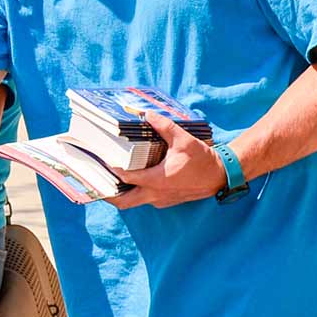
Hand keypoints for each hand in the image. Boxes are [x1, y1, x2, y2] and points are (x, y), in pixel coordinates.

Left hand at [108, 112, 228, 209]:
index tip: (101, 160)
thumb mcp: (183, 139)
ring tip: (108, 181)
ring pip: (133, 203)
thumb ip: (163, 126)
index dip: (111, 169)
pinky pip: (144, 200)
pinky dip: (134, 193)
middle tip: (95, 183)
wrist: (221, 175)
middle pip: (124, 202)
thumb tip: (146, 114)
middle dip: (108, 195)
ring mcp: (161, 200)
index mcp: (157, 180)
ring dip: (120, 195)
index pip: (126, 178)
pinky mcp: (166, 200)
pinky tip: (130, 180)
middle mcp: (156, 194)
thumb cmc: (202, 159)